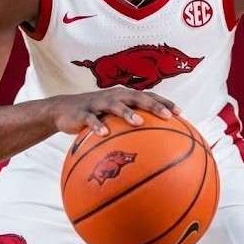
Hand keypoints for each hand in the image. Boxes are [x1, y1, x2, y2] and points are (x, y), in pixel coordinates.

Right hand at [48, 87, 180, 135]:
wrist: (63, 110)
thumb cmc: (95, 116)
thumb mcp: (113, 118)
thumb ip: (130, 126)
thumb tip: (152, 148)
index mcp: (124, 96)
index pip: (148, 96)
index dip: (164, 102)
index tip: (180, 112)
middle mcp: (114, 96)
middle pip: (137, 97)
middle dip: (153, 105)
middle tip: (167, 115)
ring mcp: (98, 103)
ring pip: (115, 105)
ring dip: (127, 112)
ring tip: (139, 122)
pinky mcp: (83, 112)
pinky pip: (91, 119)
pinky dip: (97, 125)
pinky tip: (104, 134)